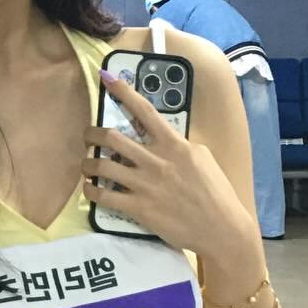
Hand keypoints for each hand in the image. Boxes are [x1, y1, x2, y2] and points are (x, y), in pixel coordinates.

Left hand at [82, 73, 254, 267]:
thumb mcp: (202, 158)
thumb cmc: (216, 193)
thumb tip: (160, 138)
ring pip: (102, 165)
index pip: (145, 111)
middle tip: (88, 137)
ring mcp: (145, 185)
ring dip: (88, 163)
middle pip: (112, 137)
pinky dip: (91, 190)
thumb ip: (178, 146)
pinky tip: (90, 188)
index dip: (124, 92)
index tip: (107, 78)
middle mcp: (156, 160)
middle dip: (92, 134)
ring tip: (86, 164)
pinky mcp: (138, 208)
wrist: (221, 229)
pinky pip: (104, 196)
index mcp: (174, 145)